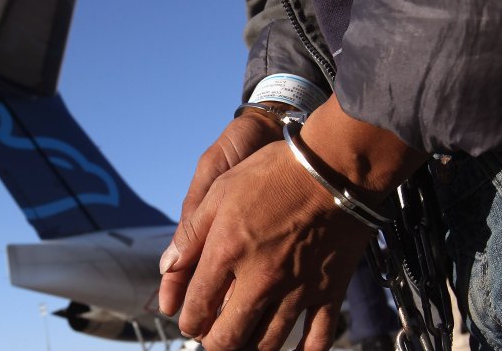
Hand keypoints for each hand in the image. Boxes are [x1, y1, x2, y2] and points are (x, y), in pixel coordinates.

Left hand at [163, 140, 372, 349]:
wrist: (334, 168)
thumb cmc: (273, 173)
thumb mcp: (220, 190)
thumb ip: (191, 233)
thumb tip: (167, 267)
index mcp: (227, 254)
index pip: (198, 308)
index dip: (189, 323)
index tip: (189, 324)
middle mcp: (259, 280)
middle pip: (230, 337)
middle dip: (216, 345)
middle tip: (213, 341)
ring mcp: (296, 290)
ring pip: (268, 342)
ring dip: (251, 349)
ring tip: (244, 346)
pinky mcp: (329, 291)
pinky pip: (317, 338)